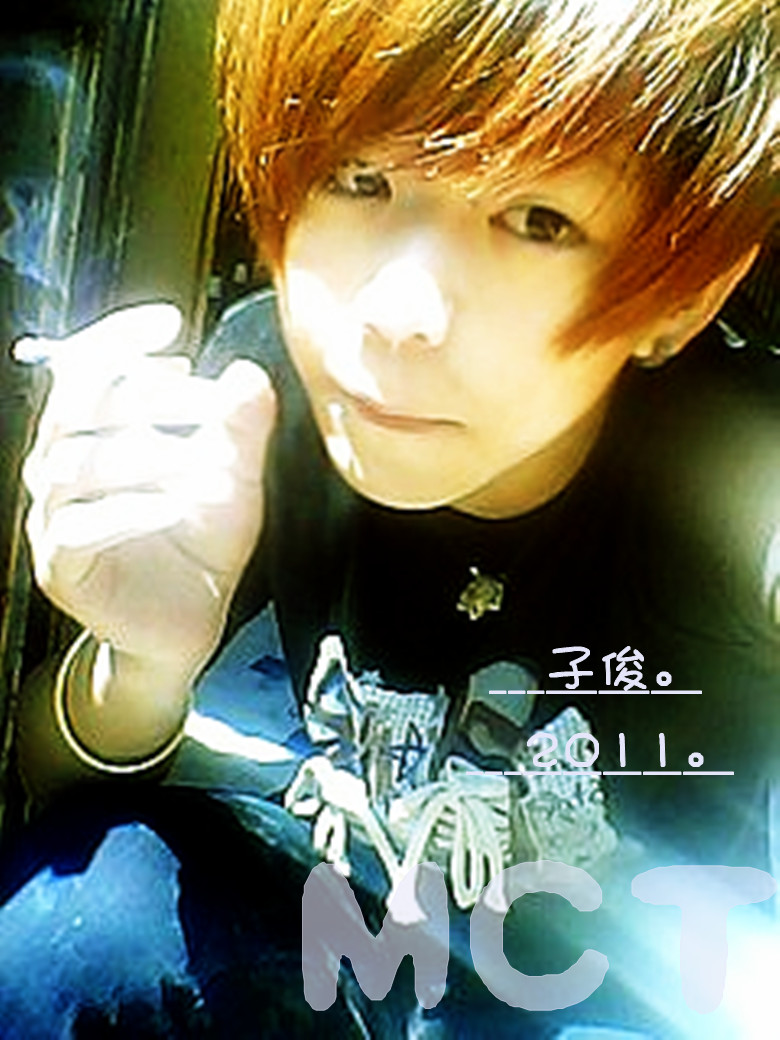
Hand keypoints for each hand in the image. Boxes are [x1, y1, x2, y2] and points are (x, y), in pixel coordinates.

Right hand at [16, 304, 275, 681]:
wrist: (189, 623)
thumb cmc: (201, 544)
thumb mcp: (233, 482)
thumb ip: (240, 432)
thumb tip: (250, 373)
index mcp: (92, 436)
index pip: (83, 368)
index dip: (118, 338)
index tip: (171, 323)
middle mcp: (60, 469)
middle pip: (76, 408)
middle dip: (144, 395)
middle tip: (206, 398)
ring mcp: (53, 519)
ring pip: (72, 465)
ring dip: (142, 452)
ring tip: (201, 459)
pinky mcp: (62, 568)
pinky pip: (78, 529)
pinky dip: (127, 511)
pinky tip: (174, 506)